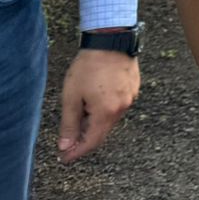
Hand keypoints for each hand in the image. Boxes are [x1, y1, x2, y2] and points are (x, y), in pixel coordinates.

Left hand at [58, 48, 140, 162]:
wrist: (111, 40)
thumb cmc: (88, 67)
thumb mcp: (71, 97)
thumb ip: (69, 124)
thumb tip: (65, 146)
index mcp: (106, 112)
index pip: (92, 142)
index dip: (77, 152)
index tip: (65, 158)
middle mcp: (122, 108)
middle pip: (102, 132)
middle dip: (84, 138)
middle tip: (67, 140)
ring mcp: (130, 97)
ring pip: (110, 118)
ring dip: (95, 122)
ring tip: (79, 114)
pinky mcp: (133, 88)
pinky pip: (118, 105)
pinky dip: (105, 109)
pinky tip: (94, 100)